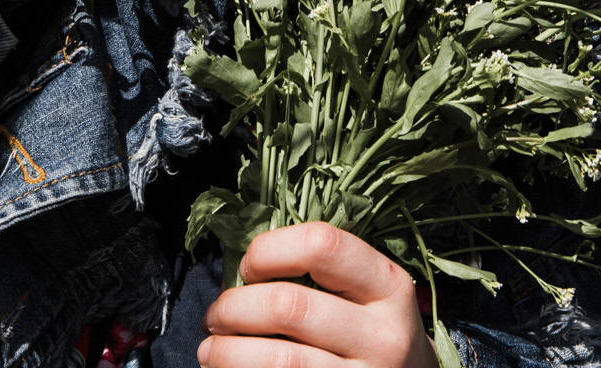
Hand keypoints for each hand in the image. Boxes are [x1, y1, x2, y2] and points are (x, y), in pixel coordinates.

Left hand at [196, 222, 439, 367]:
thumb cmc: (372, 333)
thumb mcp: (368, 295)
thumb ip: (319, 274)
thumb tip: (239, 268)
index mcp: (387, 287)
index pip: (322, 245)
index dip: (270, 249)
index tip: (249, 266)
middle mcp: (384, 335)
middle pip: (289, 306)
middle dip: (234, 308)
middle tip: (217, 315)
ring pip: (279, 360)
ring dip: (228, 352)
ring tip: (212, 349)